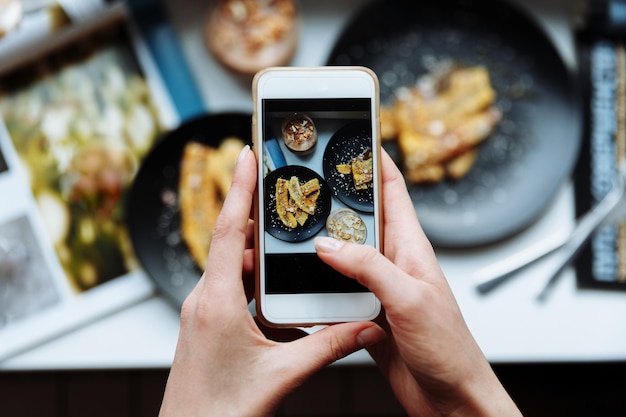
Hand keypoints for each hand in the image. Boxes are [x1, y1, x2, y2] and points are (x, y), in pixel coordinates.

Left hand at [159, 146, 385, 416]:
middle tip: (281, 191)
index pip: (230, 230)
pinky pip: (231, 289)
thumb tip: (364, 327)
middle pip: (233, 243)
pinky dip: (254, 281)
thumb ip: (327, 347)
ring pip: (233, 268)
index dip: (239, 188)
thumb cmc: (221, 411)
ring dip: (258, 254)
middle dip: (257, 216)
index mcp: (217, 301)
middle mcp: (204, 299)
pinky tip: (277, 292)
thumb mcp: (281, 375)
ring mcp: (202, 312)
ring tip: (286, 240)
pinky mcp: (206, 325)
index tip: (245, 154)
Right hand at [314, 151, 521, 416]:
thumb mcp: (408, 299)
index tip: (354, 135)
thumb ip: (368, 268)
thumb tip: (328, 245)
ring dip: (321, 240)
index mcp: (411, 247)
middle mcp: (393, 261)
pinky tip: (299, 277)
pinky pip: (336, 285)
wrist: (449, 397)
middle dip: (335, 196)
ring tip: (294, 225)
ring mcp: (378, 285)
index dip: (375, 159)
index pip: (393, 190)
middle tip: (305, 179)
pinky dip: (317, 278)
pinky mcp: (365, 310)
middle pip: (360, 217)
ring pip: (343, 251)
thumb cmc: (449, 348)